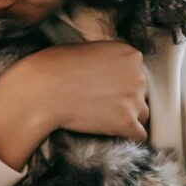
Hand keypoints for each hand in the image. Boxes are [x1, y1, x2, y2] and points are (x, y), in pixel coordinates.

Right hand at [21, 40, 149, 140]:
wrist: (42, 90)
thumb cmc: (55, 68)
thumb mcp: (87, 50)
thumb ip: (108, 60)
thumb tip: (111, 73)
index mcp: (129, 54)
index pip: (136, 73)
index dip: (120, 82)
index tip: (103, 88)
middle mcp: (138, 75)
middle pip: (141, 93)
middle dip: (125, 100)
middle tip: (100, 104)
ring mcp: (134, 100)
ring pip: (142, 114)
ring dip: (127, 118)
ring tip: (102, 118)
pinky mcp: (127, 123)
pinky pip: (140, 134)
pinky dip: (127, 135)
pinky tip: (110, 131)